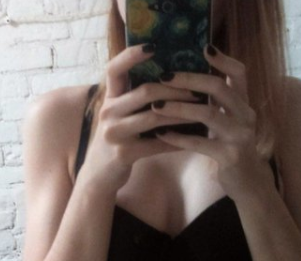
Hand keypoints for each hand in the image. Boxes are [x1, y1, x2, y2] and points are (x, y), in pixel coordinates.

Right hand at [83, 45, 199, 192]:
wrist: (99, 174)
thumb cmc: (116, 140)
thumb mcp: (118, 115)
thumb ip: (133, 98)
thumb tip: (170, 79)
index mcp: (108, 98)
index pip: (114, 69)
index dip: (131, 55)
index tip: (153, 46)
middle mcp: (108, 112)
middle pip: (145, 92)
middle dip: (176, 90)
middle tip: (198, 90)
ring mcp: (114, 134)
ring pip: (154, 117)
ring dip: (182, 114)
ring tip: (201, 111)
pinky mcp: (124, 154)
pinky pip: (157, 144)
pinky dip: (177, 140)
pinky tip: (193, 138)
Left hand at [152, 45, 265, 197]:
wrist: (247, 184)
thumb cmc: (230, 150)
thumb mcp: (227, 123)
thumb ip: (216, 104)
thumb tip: (186, 83)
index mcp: (244, 104)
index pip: (239, 73)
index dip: (223, 59)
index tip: (204, 47)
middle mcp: (246, 116)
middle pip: (219, 88)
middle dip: (190, 80)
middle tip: (164, 76)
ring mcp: (240, 136)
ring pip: (209, 114)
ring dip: (179, 108)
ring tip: (156, 106)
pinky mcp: (230, 156)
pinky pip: (201, 144)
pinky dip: (179, 138)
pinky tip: (161, 135)